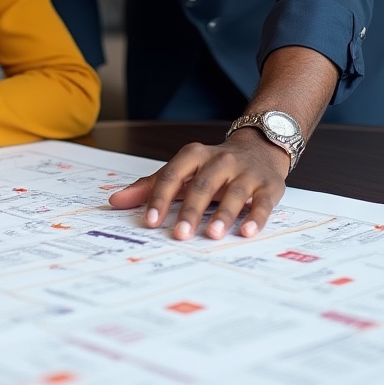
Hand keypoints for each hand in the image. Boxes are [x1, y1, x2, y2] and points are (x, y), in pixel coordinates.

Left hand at [108, 128, 287, 239]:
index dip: (160, 198)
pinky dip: (256, 217)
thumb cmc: (212, 167)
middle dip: (191, 211)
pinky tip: (247, 232)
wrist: (259, 148)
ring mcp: (246, 172)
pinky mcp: (268, 186)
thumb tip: (115, 201)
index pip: (173, 175)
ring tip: (211, 235)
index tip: (151, 222)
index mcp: (194, 155)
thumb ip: (150, 187)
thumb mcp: (183, 171)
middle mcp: (221, 160)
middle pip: (202, 185)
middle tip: (180, 235)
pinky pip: (262, 202)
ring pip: (234, 193)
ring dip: (223, 214)